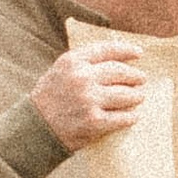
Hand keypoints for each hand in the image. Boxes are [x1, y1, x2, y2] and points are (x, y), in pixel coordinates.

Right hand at [30, 41, 147, 151]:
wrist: (35, 127)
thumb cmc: (50, 97)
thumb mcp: (61, 71)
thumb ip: (84, 62)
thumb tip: (117, 58)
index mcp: (72, 61)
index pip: (107, 50)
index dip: (126, 50)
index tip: (138, 53)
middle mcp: (81, 78)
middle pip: (120, 72)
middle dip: (135, 76)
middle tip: (142, 79)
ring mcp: (88, 100)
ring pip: (125, 95)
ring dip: (136, 96)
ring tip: (139, 97)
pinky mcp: (94, 122)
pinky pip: (121, 118)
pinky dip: (130, 117)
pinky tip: (133, 116)